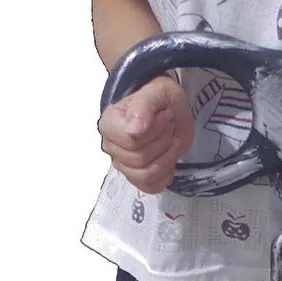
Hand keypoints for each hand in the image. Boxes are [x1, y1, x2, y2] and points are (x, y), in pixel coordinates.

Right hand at [98, 75, 194, 193]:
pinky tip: (169, 158)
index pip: (130, 140)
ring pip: (145, 175)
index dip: (154, 131)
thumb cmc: (160, 100)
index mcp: (110, 124)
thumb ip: (143, 107)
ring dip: (166, 158)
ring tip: (171, 140)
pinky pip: (151, 187)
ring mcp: (123, 165)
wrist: (169, 111)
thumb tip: (135, 130)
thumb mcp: (157, 93)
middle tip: (170, 126)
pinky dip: (165, 174)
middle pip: (139, 159)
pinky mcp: (137, 178)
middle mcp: (111, 146)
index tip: (165, 116)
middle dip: (163, 142)